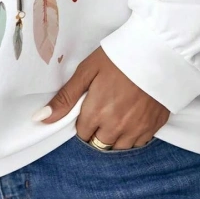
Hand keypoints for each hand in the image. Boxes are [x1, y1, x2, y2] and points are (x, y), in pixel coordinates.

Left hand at [34, 47, 169, 148]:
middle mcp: (116, 126)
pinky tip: (134, 116)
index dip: (84, 120)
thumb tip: (40, 119)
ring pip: (119, 147)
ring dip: (115, 136)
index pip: (82, 133)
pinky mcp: (154, 126)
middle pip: (99, 143)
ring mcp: (137, 129)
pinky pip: (139, 143)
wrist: (159, 51)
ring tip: (119, 114)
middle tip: (105, 109)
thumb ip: (65, 98)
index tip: (91, 107)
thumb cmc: (120, 57)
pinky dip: (134, 135)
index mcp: (96, 112)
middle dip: (98, 130)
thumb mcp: (87, 71)